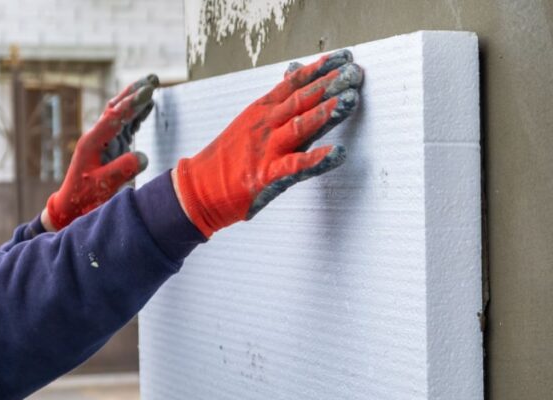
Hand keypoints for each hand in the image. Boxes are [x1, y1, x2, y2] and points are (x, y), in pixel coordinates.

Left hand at [42, 75, 158, 230]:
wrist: (73, 205)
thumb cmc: (85, 197)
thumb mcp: (103, 186)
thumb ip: (122, 170)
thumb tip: (143, 156)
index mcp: (92, 142)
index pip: (114, 117)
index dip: (132, 104)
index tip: (149, 91)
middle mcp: (98, 136)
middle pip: (116, 107)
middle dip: (134, 92)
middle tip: (153, 78)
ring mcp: (105, 140)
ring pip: (122, 113)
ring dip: (136, 98)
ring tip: (153, 84)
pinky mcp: (113, 146)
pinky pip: (127, 125)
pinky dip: (138, 113)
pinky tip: (149, 106)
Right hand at [172, 49, 362, 237]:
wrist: (199, 188)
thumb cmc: (231, 155)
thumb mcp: (252, 119)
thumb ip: (278, 99)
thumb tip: (295, 71)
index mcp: (263, 110)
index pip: (294, 82)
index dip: (320, 69)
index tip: (344, 57)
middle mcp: (265, 125)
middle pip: (301, 100)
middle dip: (329, 85)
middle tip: (354, 73)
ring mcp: (267, 149)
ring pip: (299, 126)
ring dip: (325, 113)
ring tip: (349, 101)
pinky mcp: (267, 175)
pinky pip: (296, 166)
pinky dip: (317, 159)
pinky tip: (337, 153)